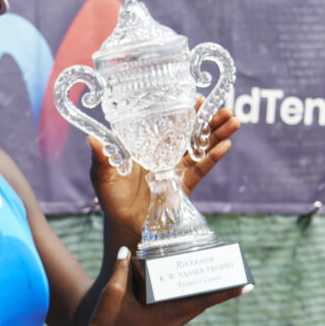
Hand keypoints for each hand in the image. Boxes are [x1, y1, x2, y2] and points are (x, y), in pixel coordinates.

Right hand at [84, 246, 250, 325]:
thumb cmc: (106, 324)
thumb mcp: (113, 293)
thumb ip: (122, 269)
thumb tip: (126, 250)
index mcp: (167, 315)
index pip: (204, 300)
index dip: (226, 293)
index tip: (247, 286)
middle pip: (198, 304)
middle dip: (212, 290)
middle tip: (226, 275)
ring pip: (185, 311)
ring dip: (191, 297)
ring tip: (195, 279)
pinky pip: (173, 317)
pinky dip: (176, 305)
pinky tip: (166, 295)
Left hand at [88, 104, 240, 245]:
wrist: (126, 227)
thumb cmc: (112, 199)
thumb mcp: (102, 176)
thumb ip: (101, 158)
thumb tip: (91, 139)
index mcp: (147, 148)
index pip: (167, 124)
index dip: (183, 111)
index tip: (197, 98)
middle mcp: (164, 156)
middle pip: (190, 133)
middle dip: (208, 120)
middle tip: (223, 107)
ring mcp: (176, 170)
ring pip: (201, 148)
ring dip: (217, 134)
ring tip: (233, 121)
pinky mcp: (184, 186)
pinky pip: (201, 169)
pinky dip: (213, 157)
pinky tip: (226, 145)